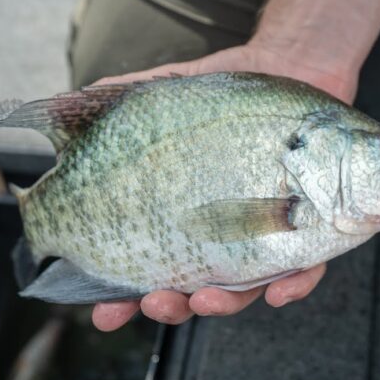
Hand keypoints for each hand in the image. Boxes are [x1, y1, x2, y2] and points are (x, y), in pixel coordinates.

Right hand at [91, 43, 357, 330]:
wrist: (301, 67)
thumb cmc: (236, 96)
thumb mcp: (176, 92)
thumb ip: (126, 98)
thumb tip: (66, 102)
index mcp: (191, 218)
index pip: (153, 268)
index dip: (125, 299)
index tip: (102, 312)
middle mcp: (228, 235)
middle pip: (196, 289)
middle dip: (173, 306)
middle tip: (154, 301)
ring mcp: (270, 234)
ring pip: (248, 288)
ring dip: (226, 303)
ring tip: (205, 298)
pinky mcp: (313, 228)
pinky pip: (307, 268)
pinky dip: (294, 285)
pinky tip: (279, 289)